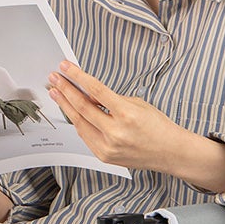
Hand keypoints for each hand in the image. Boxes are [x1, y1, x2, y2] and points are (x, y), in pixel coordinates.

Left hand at [46, 63, 224, 195]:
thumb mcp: (138, 104)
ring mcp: (108, 147)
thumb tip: (88, 93)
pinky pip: (85, 135)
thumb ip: (111, 100)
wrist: (169, 152)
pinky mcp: (103, 156)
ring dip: (65, 106)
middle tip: (55, 78)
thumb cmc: (158, 127)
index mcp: (127, 115)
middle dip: (65, 90)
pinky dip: (77, 121)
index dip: (77, 77)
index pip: (95, 91)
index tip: (66, 67)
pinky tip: (71, 111)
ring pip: (79, 122)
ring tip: (57, 93)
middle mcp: (115, 132)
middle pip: (82, 107)